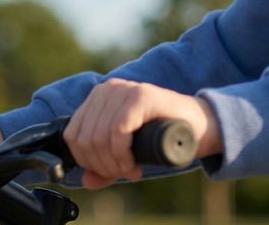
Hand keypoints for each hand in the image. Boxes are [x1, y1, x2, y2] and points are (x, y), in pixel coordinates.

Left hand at [63, 79, 221, 188]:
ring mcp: (124, 89)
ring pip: (98, 137)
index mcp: (99, 97)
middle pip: (85, 139)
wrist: (195, 126)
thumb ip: (104, 165)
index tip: (109, 171)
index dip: (87, 161)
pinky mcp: (140, 96)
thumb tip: (85, 180)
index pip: (73, 135)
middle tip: (124, 172)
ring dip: (114, 163)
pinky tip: (134, 163)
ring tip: (130, 169)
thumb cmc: (159, 136)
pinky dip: (123, 155)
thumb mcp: (125, 152)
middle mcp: (108, 89)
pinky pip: (117, 132)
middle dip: (102, 165)